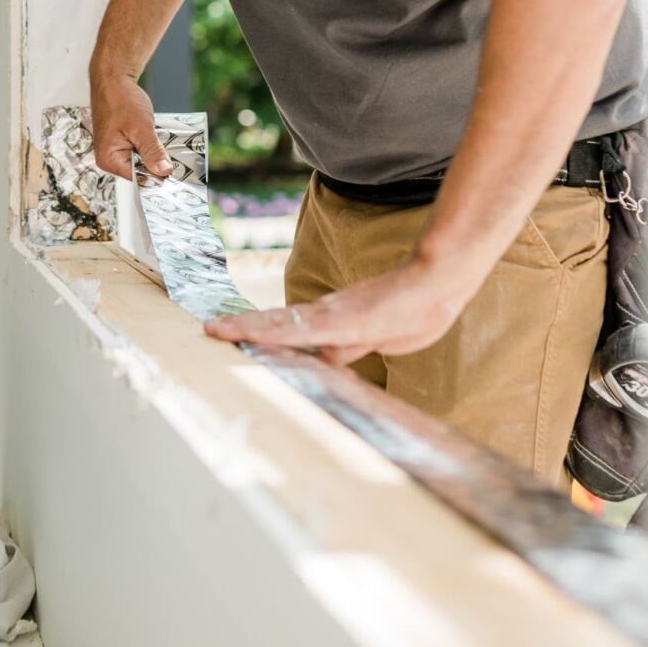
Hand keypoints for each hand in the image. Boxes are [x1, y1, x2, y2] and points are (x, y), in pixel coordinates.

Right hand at [89, 70, 173, 178]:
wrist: (113, 79)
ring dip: (155, 155)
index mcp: (109, 159)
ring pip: (141, 162)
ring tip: (166, 147)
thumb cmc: (120, 99)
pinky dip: (151, 147)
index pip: (137, 179)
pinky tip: (158, 141)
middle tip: (175, 160)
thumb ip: (152, 151)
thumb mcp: (141, 127)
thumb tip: (163, 171)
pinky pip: (140, 152)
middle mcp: (109, 159)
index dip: (157, 176)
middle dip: (157, 165)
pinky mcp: (122, 143)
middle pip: (139, 172)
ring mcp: (115, 151)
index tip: (175, 174)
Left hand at [203, 250, 486, 364]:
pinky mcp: (344, 322)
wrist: (437, 285)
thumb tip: (329, 361)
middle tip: (210, 330)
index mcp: (332, 321)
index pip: (287, 328)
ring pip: (281, 324)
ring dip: (248, 328)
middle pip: (276, 324)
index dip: (258, 331)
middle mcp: (326, 315)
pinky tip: (253, 334)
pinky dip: (274, 333)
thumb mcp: (375, 338)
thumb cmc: (411, 310)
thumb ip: (349, 347)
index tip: (230, 334)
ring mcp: (333, 317)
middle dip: (242, 329)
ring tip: (217, 330)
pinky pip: (302, 330)